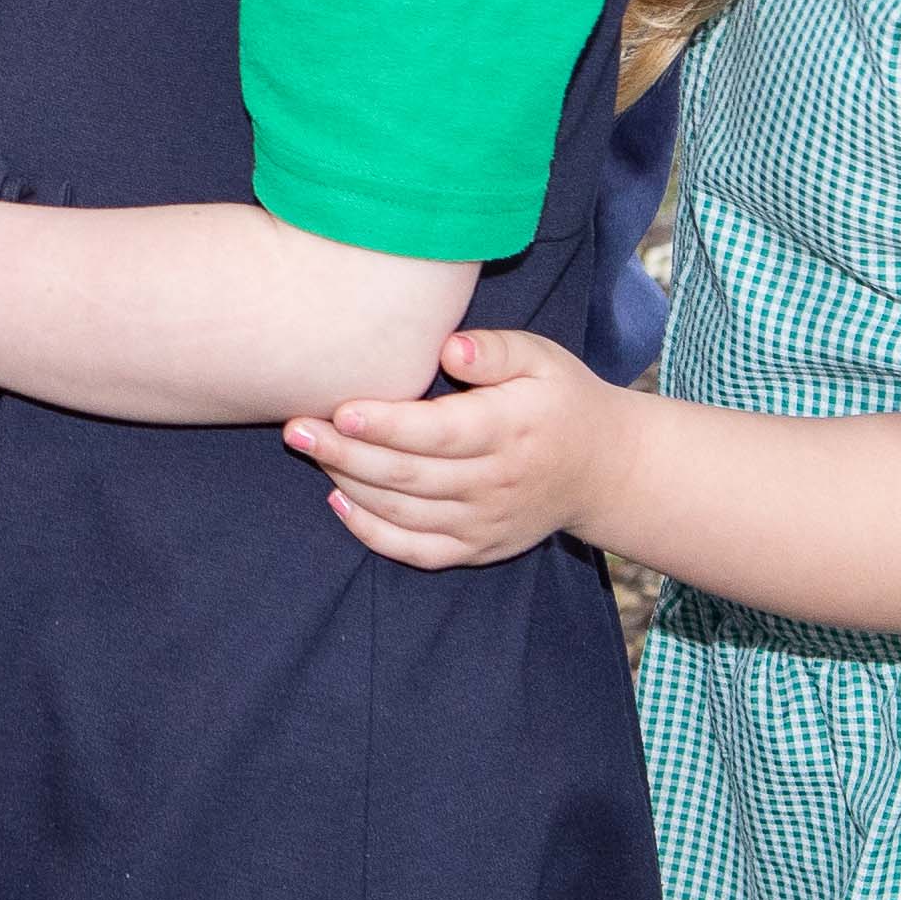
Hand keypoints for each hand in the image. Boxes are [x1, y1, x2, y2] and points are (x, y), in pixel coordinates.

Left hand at [293, 326, 629, 568]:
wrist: (603, 469)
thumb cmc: (559, 398)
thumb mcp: (541, 358)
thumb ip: (494, 350)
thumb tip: (449, 348)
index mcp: (509, 430)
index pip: (438, 433)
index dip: (385, 425)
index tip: (339, 409)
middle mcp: (495, 483)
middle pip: (409, 475)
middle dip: (345, 454)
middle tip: (296, 428)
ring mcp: (485, 522)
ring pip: (404, 512)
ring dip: (349, 484)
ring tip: (309, 450)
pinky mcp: (477, 548)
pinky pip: (418, 551)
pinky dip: (373, 533)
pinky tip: (338, 502)